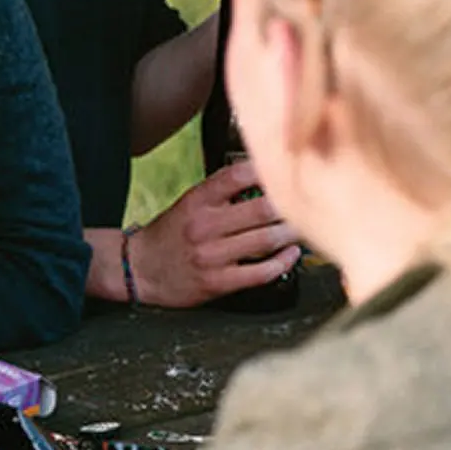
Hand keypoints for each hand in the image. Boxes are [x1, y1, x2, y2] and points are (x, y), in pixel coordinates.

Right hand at [127, 161, 302, 307]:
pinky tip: (292, 255)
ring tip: (305, 227)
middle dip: (291, 206)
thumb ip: (221, 194)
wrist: (141, 269)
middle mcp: (204, 225)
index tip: (286, 168)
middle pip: (261, 209)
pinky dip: (284, 262)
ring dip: (292, 234)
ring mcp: (211, 255)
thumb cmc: (170, 234)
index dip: (265, 169)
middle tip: (310, 203)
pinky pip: (261, 272)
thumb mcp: (188, 204)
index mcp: (196, 201)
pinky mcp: (218, 281)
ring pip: (266, 240)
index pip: (235, 176)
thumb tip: (265, 180)